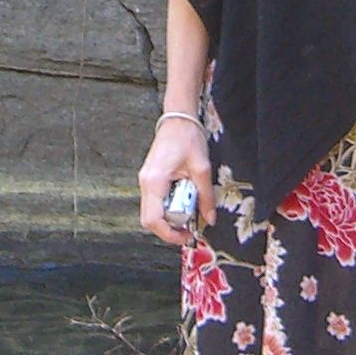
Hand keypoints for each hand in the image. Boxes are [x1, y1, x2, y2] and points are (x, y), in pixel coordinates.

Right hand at [137, 112, 215, 246]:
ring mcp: (145, 181)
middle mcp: (145, 183)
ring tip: (187, 215)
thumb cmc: (188, 138)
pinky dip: (167, 208)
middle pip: (149, 219)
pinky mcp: (150, 179)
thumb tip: (210, 219)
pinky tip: (182, 202)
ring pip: (150, 212)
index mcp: (155, 181)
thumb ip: (205, 196)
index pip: (153, 219)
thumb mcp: (202, 169)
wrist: (178, 119)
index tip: (186, 236)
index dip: (168, 233)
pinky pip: (154, 202)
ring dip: (168, 218)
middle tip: (188, 229)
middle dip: (168, 229)